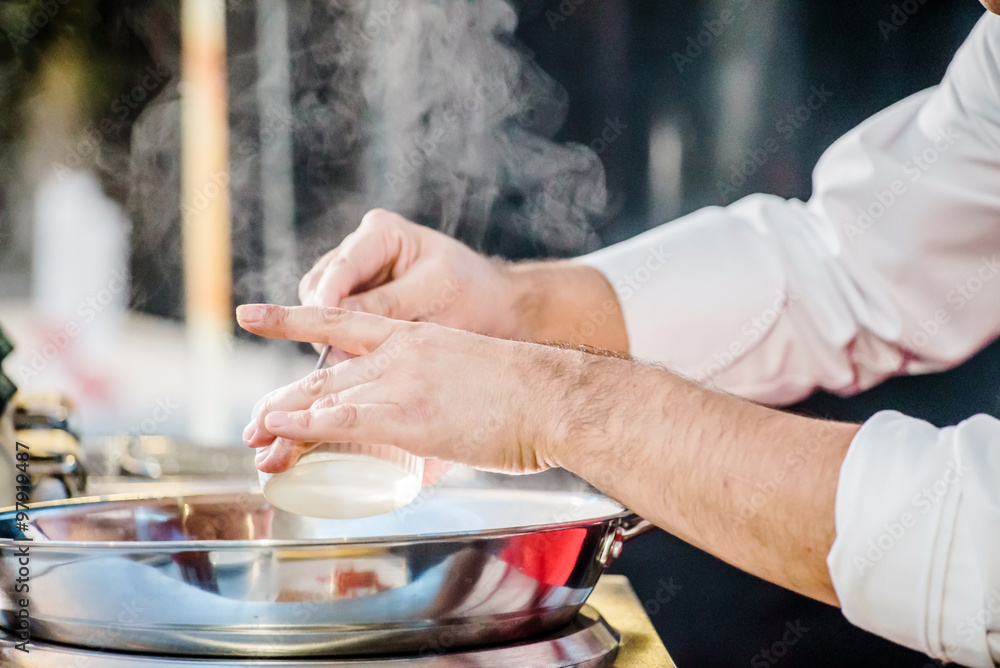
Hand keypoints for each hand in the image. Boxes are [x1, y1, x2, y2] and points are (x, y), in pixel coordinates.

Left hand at [237, 304, 569, 475]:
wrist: (557, 396)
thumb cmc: (530, 397)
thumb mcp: (473, 380)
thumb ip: (444, 398)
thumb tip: (434, 437)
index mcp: (415, 338)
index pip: (339, 323)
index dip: (291, 319)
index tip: (252, 315)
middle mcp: (400, 353)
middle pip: (323, 374)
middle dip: (282, 401)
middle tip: (252, 423)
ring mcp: (403, 381)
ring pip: (325, 399)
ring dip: (283, 423)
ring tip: (254, 439)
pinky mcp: (410, 414)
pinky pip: (344, 420)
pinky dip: (305, 427)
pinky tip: (279, 431)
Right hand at [299, 209, 519, 351]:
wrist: (490, 306)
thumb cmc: (469, 292)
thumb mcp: (433, 293)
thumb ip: (388, 303)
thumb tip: (339, 317)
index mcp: (381, 232)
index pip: (340, 269)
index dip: (327, 304)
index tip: (326, 335)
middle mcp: (360, 248)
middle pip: (319, 286)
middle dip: (328, 322)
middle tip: (342, 357)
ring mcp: (355, 275)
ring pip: (320, 306)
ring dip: (334, 334)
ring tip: (355, 361)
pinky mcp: (356, 300)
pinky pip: (335, 322)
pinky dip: (344, 341)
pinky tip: (359, 360)